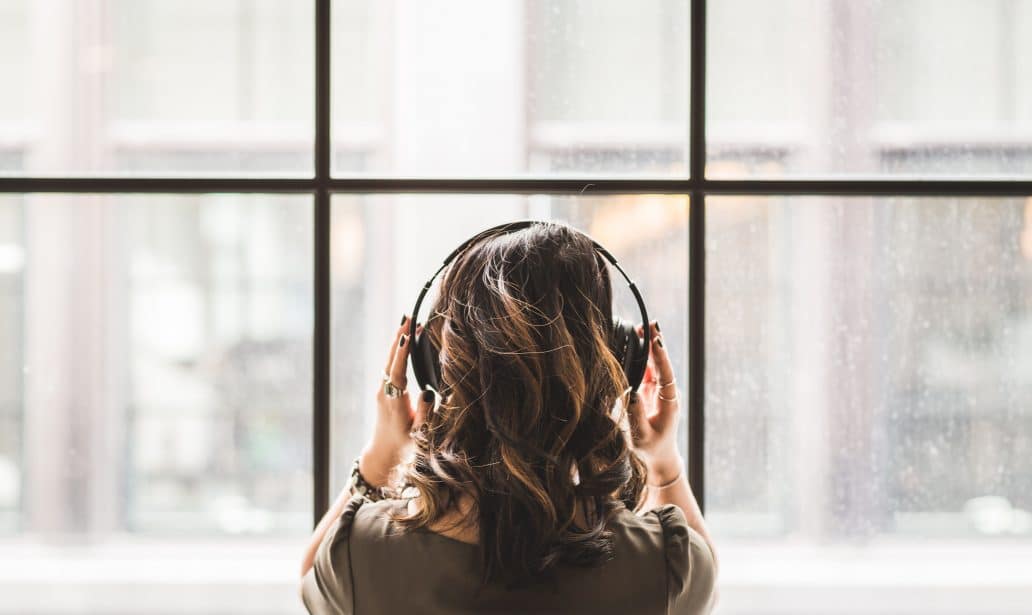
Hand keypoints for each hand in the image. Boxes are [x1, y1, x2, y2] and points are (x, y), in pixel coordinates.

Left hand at [360, 315, 435, 486]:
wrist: (384, 453)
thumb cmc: (404, 445)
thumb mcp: (419, 434)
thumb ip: (425, 414)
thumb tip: (427, 393)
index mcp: (394, 402)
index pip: (397, 372)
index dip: (402, 354)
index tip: (407, 335)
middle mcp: (385, 393)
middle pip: (390, 360)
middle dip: (399, 337)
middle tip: (408, 316)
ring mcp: (382, 390)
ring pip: (389, 360)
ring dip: (398, 340)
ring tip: (407, 321)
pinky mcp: (384, 390)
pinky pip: (390, 365)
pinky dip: (397, 351)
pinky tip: (404, 340)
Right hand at [627, 320, 683, 484]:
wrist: (660, 457)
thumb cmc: (651, 448)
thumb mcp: (642, 435)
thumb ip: (636, 414)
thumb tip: (629, 391)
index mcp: (669, 401)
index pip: (666, 374)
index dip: (661, 357)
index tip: (656, 340)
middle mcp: (667, 392)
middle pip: (662, 363)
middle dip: (656, 343)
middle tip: (650, 323)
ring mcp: (660, 390)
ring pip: (655, 364)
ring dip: (649, 346)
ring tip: (642, 327)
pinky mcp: (651, 390)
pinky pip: (648, 369)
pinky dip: (642, 356)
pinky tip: (636, 342)